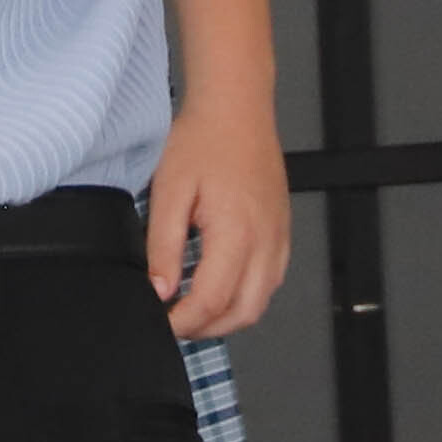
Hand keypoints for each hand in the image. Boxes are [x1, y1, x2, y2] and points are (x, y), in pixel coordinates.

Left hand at [146, 90, 290, 341]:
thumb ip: (162, 245)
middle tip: (172, 323)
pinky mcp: (282, 234)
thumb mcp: (168, 192)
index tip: (159, 323)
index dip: (183, 322)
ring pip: (260, 302)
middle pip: (243, 313)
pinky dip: (245, 297)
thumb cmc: (202, 142)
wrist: (237, 112)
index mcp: (237, 233)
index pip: (212, 300)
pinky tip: (216, 287)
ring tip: (189, 310)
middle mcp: (266, 242)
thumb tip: (159, 289)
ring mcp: (279, 239)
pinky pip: (269, 281)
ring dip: (226, 317)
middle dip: (206, 329)